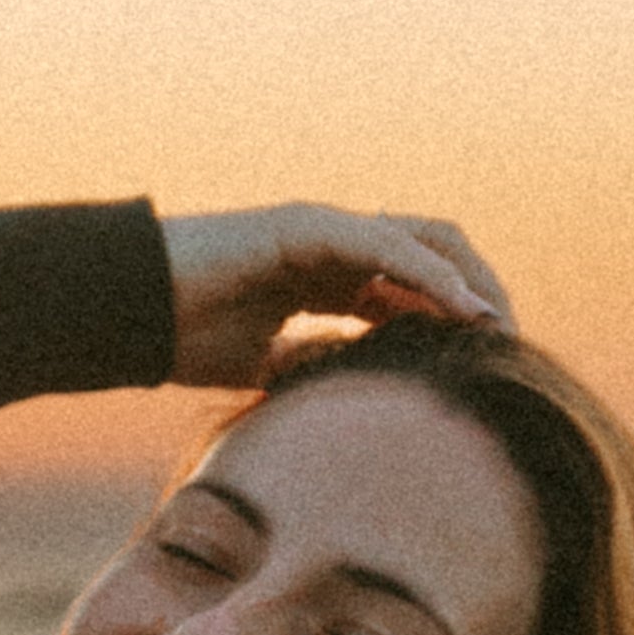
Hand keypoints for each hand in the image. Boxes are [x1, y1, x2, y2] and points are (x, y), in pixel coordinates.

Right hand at [155, 206, 513, 388]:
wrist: (125, 310)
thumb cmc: (180, 336)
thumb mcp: (263, 368)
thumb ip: (308, 373)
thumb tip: (347, 408)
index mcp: (326, 278)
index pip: (410, 288)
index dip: (453, 320)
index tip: (488, 364)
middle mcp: (332, 247)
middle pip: (431, 256)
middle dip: (475, 294)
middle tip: (508, 344)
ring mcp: (321, 230)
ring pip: (422, 242)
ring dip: (469, 281)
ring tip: (500, 326)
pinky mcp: (306, 226)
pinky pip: (387, 246)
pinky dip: (431, 276)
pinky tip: (464, 311)